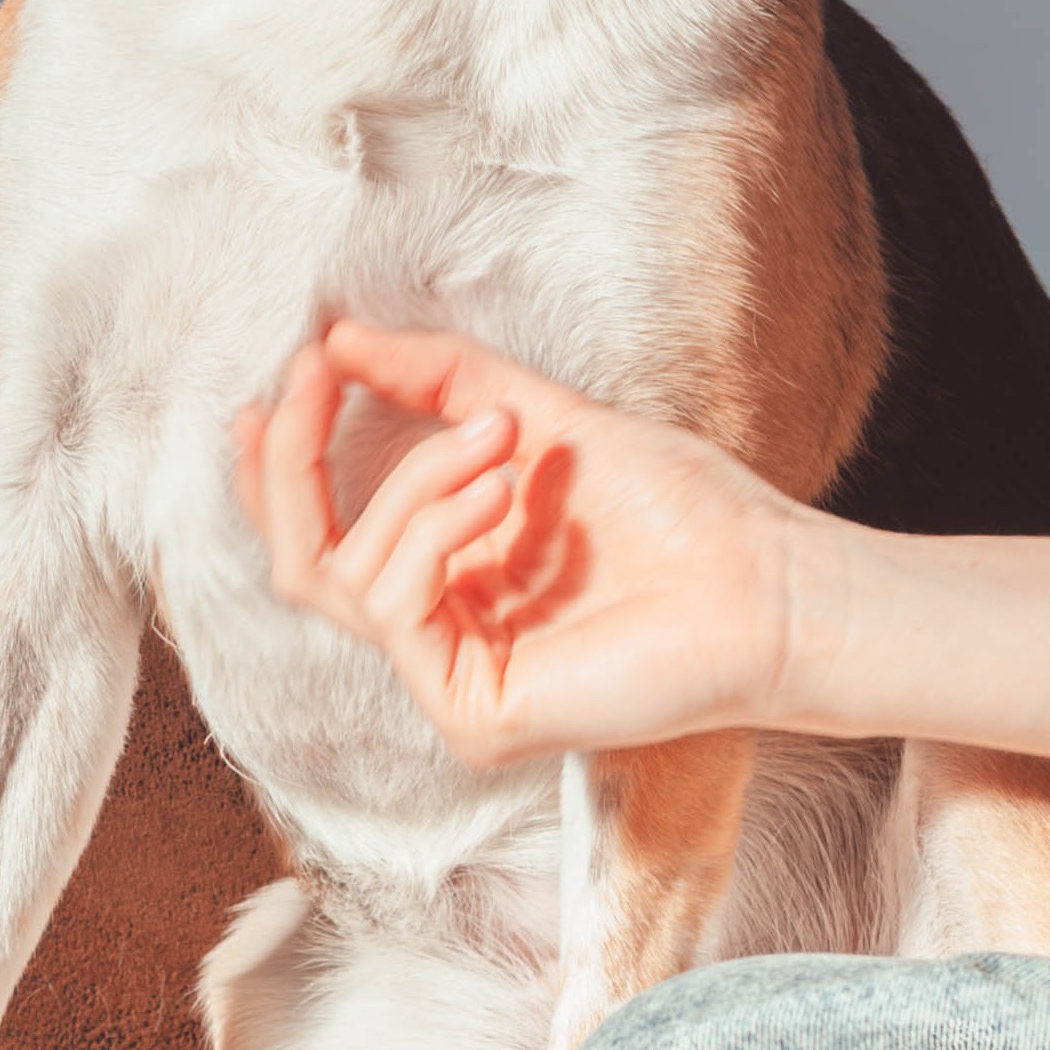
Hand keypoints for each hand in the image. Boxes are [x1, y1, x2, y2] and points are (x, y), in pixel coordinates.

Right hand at [235, 323, 832, 766]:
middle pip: (302, 560)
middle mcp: (442, 630)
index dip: (283, 458)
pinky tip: (500, 488)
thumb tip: (344, 335)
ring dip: (415, 478)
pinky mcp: (473, 715)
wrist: (766, 576)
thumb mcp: (546, 420)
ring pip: (350, 573)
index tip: (295, 365)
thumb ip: (446, 381)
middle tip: (312, 376)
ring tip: (499, 434)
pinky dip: (434, 531)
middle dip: (291, 460)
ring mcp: (451, 678)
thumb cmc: (680, 509)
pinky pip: (398, 608)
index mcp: (453, 572)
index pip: (327, 528)